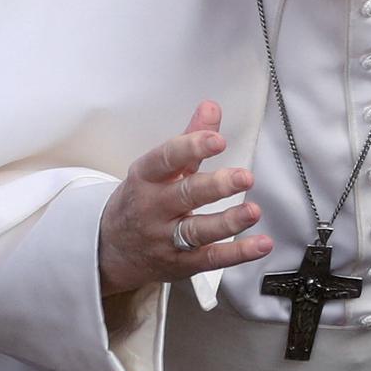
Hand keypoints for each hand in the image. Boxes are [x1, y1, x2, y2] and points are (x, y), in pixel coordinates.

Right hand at [98, 100, 272, 296]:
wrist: (110, 249)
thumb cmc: (140, 200)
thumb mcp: (156, 168)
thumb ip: (189, 140)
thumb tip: (211, 108)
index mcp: (145, 177)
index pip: (166, 159)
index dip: (192, 147)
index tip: (217, 140)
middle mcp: (153, 208)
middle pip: (185, 195)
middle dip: (216, 186)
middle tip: (244, 177)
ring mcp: (166, 238)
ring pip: (197, 230)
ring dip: (228, 222)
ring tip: (252, 211)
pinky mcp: (181, 263)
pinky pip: (211, 258)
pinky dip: (238, 253)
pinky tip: (260, 244)